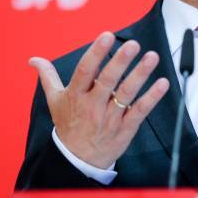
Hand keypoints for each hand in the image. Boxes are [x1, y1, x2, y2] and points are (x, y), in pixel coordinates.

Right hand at [29, 32, 169, 168]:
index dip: (96, 52)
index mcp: (75, 95)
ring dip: (140, 74)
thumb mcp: (54, 101)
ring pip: (126, 94)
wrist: (77, 161)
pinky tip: (162, 83)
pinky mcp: (125, 127)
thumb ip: (48, 77)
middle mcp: (93, 105)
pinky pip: (140, 111)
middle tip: (133, 45)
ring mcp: (110, 117)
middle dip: (120, 62)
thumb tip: (34, 60)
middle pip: (107, 81)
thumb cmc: (68, 126)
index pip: (85, 70)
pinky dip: (152, 97)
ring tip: (151, 57)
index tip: (107, 36)